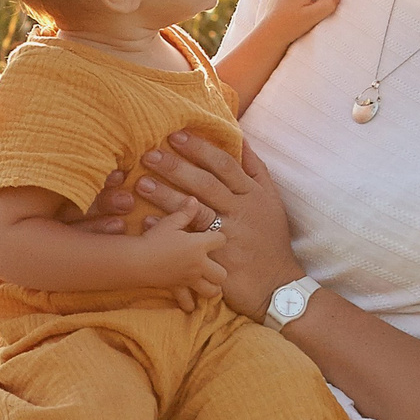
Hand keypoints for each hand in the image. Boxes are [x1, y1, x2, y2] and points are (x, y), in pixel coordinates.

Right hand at [64, 169, 218, 307]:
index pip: (222, 241)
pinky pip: (189, 302)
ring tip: (206, 284)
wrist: (137, 259)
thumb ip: (185, 212)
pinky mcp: (178, 288)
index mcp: (200, 245)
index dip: (218, 239)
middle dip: (220, 271)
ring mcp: (189, 279)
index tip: (211, 238)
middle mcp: (199, 265)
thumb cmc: (153, 238)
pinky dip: (190, 304)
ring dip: (211, 288)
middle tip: (211, 266)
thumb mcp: (170, 222)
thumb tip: (194, 199)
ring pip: (212, 291)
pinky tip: (190, 303)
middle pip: (222, 273)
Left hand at [135, 133, 299, 317]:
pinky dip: (168, 230)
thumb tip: (241, 138)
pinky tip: (146, 221)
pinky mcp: (217, 258)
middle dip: (177, 167)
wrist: (277, 283)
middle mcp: (241, 211)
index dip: (200, 149)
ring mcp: (229, 235)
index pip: (224, 165)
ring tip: (142, 183)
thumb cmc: (271, 238)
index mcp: (252, 194)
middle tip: (150, 155)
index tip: (176, 136)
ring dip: (167, 196)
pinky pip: (188, 241)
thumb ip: (256, 169)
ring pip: (195, 210)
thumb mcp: (272, 200)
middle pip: (206, 184)